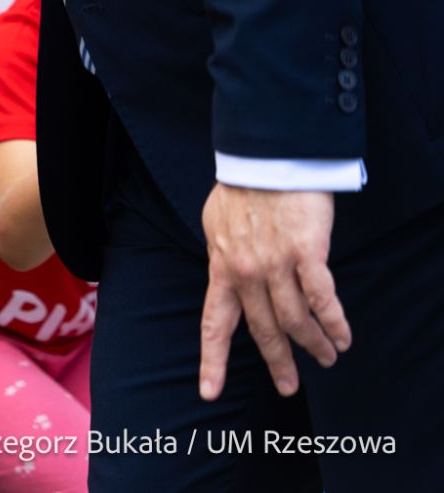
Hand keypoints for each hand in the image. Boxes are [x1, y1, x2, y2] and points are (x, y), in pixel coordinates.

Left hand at [199, 184, 346, 399]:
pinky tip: (342, 337)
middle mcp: (245, 273)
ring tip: (327, 358)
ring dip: (313, 344)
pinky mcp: (306, 253)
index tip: (209, 391)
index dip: (212, 360)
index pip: (214, 323)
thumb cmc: (241, 189)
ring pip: (295, 319)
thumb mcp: (215, 225)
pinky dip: (333, 322)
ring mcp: (276, 265)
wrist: (265, 160)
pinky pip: (322, 298)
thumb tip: (224, 271)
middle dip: (277, 362)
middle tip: (288, 387)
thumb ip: (222, 255)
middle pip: (262, 330)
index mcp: (221, 268)